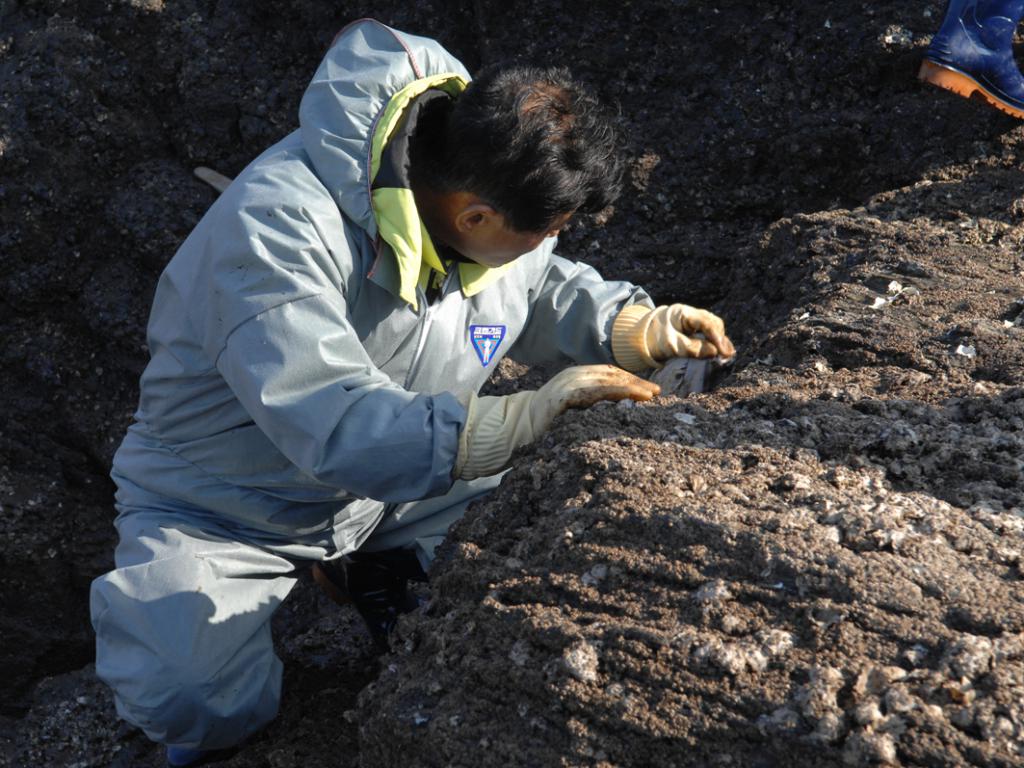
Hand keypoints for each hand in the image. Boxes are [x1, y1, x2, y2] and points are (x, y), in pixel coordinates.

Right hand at [455, 365, 658, 479]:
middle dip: (636, 383)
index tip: (652, 390)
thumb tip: (622, 406)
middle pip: (612, 374)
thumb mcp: (575, 406)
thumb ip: (592, 401)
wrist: (518, 426)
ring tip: (648, 396)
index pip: (611, 373)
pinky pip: (591, 392)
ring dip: (629, 387)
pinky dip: (610, 393)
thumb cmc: (549, 420)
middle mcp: (574, 375)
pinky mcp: (562, 396)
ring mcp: (568, 384)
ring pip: (605, 380)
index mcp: (578, 376)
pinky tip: (626, 398)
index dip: (632, 380)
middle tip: (656, 392)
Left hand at [612, 303, 734, 371]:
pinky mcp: (691, 327)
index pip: (706, 323)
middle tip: (727, 355)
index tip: (725, 353)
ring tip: (726, 355)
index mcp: (683, 313)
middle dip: (720, 338)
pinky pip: (707, 332)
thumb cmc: (653, 340)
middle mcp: (690, 313)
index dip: (718, 338)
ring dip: (719, 340)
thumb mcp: (672, 346)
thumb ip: (693, 348)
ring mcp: (691, 319)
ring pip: (712, 327)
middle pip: (713, 323)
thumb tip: (715, 352)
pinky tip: (719, 351)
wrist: (639, 338)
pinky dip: (713, 341)